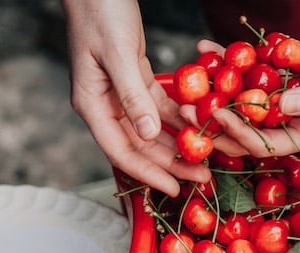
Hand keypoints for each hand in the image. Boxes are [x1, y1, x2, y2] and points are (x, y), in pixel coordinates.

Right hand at [61, 0, 210, 196]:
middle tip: (202, 176)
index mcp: (92, 105)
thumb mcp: (117, 53)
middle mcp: (105, 105)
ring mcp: (121, 94)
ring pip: (153, 130)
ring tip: (207, 158)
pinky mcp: (136, 78)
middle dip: (171, 163)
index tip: (174, 188)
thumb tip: (147, 134)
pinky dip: (180, 117)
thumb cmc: (99, 11)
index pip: (121, 152)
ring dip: (179, 144)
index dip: (148, 174)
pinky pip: (161, 106)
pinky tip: (200, 126)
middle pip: (141, 146)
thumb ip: (132, 95)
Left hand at [181, 0, 299, 157]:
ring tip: (189, 77)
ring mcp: (278, 97)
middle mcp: (287, 121)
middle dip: (214, 119)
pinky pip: (248, 69)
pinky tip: (206, 48)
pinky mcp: (275, 74)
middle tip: (185, 107)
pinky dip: (228, 59)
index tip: (217, 117)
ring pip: (239, 97)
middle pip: (243, 126)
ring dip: (214, 89)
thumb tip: (282, 108)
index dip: (238, 134)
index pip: (264, 143)